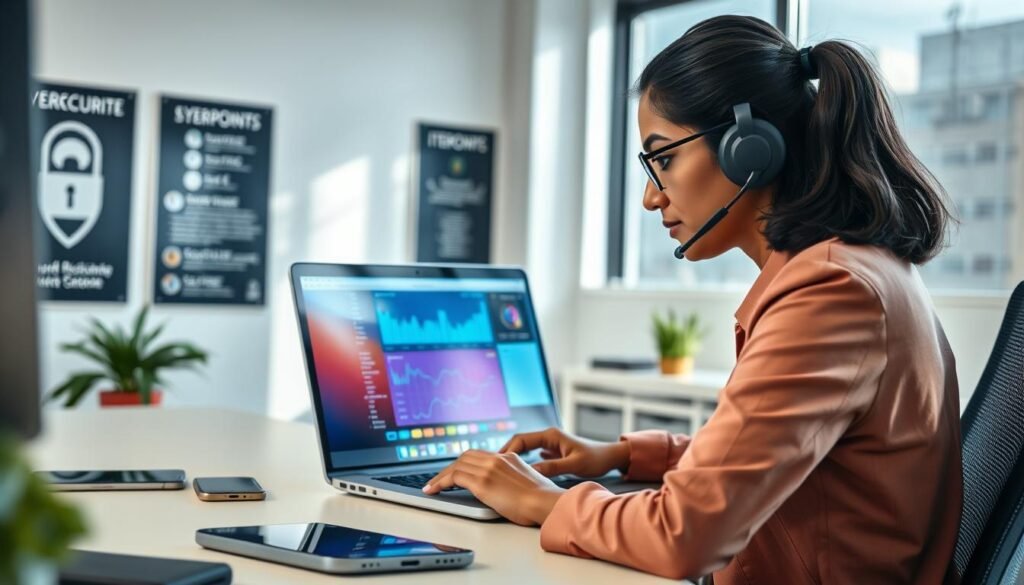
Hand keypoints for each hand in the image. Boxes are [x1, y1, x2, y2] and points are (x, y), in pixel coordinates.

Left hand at [422, 450, 565, 524]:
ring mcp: (489, 468)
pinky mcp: (482, 481)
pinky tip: (434, 490)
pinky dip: (440, 482)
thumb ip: (512, 479)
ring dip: (441, 476)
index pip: (479, 455)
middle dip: (449, 468)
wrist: (546, 502)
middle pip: (465, 456)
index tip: (456, 471)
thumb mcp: (527, 482)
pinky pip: (454, 476)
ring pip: (456, 465)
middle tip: (439, 479)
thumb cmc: (542, 500)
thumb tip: (503, 489)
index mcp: (508, 457)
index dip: (464, 463)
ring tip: (432, 487)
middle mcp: (497, 459)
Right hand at [500, 427, 630, 478]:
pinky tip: (518, 471)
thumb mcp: (574, 464)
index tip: (497, 462)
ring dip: (514, 457)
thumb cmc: (596, 459)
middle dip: (506, 453)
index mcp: (551, 435)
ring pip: (525, 448)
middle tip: (492, 466)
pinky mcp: (553, 452)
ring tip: (501, 469)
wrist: (610, 457)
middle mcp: (549, 437)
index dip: (508, 450)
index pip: (521, 439)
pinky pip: (533, 454)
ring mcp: (551, 444)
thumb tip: (532, 472)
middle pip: (520, 442)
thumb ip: (553, 467)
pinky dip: (524, 461)